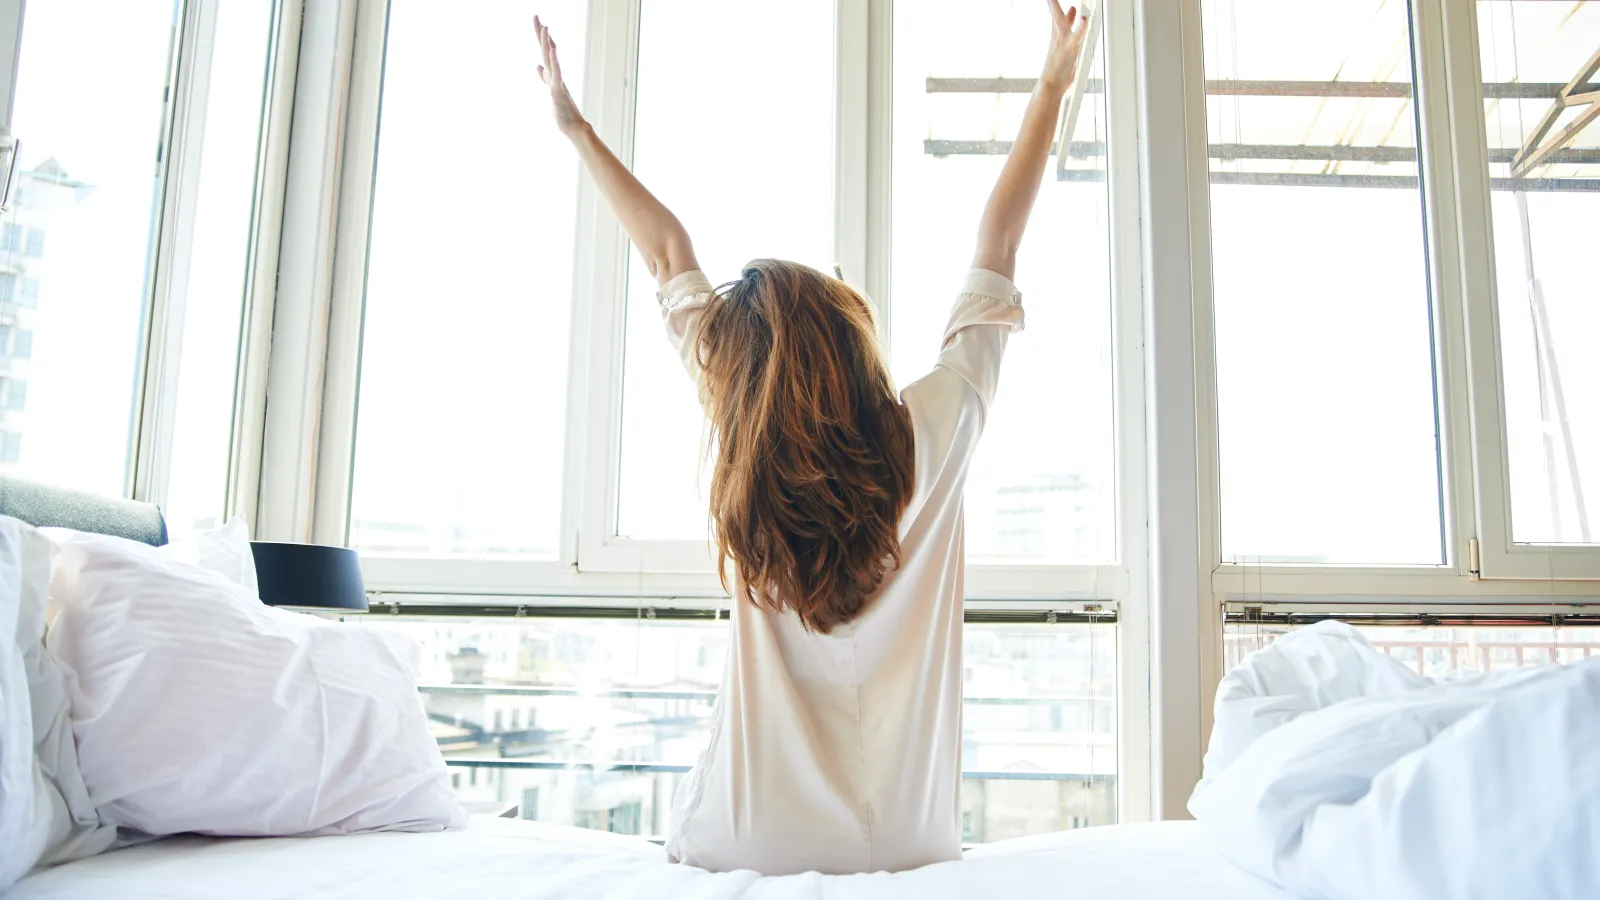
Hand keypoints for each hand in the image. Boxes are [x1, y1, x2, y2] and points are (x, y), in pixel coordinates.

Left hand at [535, 16, 584, 134]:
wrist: (573, 127)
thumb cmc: (562, 111)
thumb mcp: (550, 89)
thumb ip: (545, 76)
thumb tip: (538, 65)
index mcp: (553, 73)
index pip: (546, 52)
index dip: (542, 38)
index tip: (540, 22)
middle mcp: (556, 75)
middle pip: (546, 50)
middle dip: (540, 33)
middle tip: (535, 16)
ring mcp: (557, 82)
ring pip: (551, 59)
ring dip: (546, 43)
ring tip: (544, 27)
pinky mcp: (558, 91)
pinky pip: (556, 74)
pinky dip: (554, 61)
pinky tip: (552, 50)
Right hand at [1039, 1, 1088, 90]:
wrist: (1050, 87)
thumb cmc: (1058, 74)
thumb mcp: (1066, 53)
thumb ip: (1071, 37)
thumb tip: (1075, 30)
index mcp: (1056, 39)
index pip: (1057, 20)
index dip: (1056, 8)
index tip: (1052, 0)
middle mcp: (1058, 38)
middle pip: (1056, 17)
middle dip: (1053, 5)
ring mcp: (1063, 43)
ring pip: (1060, 22)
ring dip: (1056, 9)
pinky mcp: (1069, 49)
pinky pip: (1076, 36)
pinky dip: (1081, 28)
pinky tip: (1084, 19)